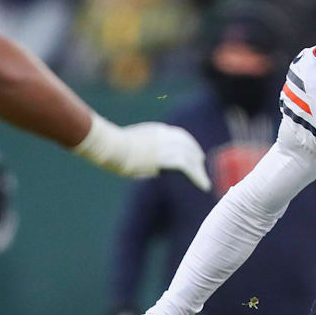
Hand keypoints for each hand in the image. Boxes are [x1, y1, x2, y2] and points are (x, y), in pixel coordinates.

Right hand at [73, 115, 210, 190]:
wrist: (111, 146)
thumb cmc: (111, 145)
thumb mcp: (125, 141)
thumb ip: (135, 145)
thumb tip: (134, 154)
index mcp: (156, 130)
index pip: (179, 135)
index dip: (188, 144)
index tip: (193, 152)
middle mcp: (164, 136)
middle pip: (187, 145)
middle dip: (195, 155)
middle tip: (201, 165)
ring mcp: (164, 146)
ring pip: (190, 157)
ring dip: (198, 170)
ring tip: (204, 181)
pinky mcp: (164, 158)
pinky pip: (187, 167)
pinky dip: (197, 176)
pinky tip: (203, 185)